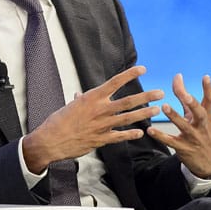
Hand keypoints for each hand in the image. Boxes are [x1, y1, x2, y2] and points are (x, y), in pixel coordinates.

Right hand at [22, 66, 161, 172]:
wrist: (50, 140)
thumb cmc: (58, 122)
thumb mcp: (69, 106)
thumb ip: (80, 101)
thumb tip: (80, 95)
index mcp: (92, 97)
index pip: (115, 82)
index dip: (130, 75)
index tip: (143, 69)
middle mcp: (99, 109)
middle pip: (128, 101)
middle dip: (146, 96)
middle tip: (160, 93)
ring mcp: (102, 125)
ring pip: (128, 118)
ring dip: (144, 113)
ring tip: (157, 109)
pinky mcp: (101, 139)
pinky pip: (120, 136)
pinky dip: (131, 134)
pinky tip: (140, 132)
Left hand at [146, 73, 210, 177]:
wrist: (208, 162)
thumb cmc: (201, 133)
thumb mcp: (197, 117)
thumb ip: (185, 98)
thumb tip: (177, 77)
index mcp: (206, 116)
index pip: (210, 101)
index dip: (208, 89)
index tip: (206, 77)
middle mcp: (201, 125)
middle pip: (200, 113)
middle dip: (192, 104)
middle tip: (185, 95)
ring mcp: (192, 137)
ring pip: (184, 126)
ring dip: (174, 116)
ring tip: (164, 106)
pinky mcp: (182, 148)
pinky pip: (170, 141)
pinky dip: (160, 135)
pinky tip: (150, 130)